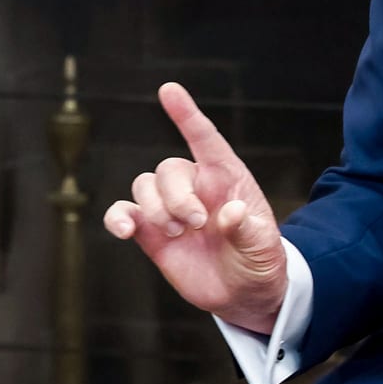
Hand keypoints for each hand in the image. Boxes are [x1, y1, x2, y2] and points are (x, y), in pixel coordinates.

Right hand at [102, 82, 287, 334]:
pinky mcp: (150, 232)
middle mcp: (195, 187)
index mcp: (227, 179)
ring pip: (144, 185)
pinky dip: (117, 218)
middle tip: (196, 223)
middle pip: (169, 169)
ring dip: (155, 209)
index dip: (187, 115)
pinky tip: (124, 232)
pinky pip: (123, 213)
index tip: (169, 89)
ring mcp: (170, 208)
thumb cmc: (260, 262)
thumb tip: (230, 214)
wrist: (243, 294)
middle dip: (176, 196)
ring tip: (177, 234)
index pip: (205, 139)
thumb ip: (250, 230)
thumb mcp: (265, 249)